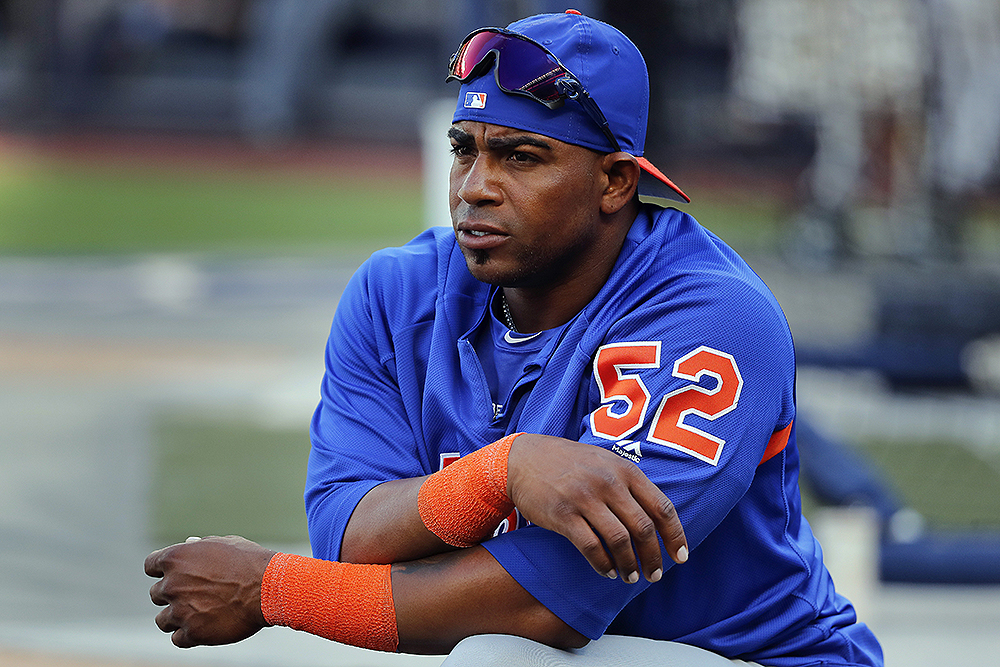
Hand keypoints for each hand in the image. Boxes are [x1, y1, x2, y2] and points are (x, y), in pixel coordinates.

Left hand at [145, 535, 276, 647]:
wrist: (269, 587)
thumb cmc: (250, 562)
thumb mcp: (224, 544)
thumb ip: (200, 548)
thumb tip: (189, 545)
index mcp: (176, 558)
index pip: (150, 566)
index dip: (161, 571)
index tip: (172, 576)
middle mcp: (172, 584)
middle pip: (156, 594)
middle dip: (172, 595)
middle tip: (193, 596)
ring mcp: (180, 610)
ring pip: (162, 620)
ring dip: (176, 617)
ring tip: (197, 614)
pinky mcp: (192, 633)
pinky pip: (177, 638)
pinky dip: (189, 635)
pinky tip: (204, 627)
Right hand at [506, 435, 687, 582]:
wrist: (523, 458)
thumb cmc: (568, 462)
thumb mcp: (604, 461)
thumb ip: (629, 483)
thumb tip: (658, 517)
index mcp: (624, 470)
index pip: (662, 507)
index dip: (675, 536)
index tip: (680, 557)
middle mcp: (608, 482)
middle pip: (643, 528)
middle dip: (653, 557)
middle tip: (654, 575)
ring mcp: (585, 498)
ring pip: (619, 541)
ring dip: (629, 565)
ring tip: (630, 577)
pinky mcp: (563, 514)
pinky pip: (591, 547)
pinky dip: (603, 564)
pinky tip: (607, 571)